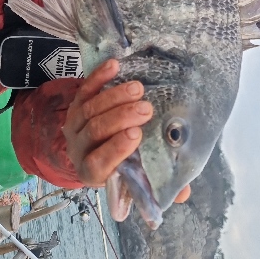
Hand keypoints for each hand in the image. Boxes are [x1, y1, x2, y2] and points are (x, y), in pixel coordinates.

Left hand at [63, 59, 151, 186]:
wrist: (88, 148)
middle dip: (120, 117)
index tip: (137, 134)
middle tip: (145, 109)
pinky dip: (99, 77)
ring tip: (138, 88)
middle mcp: (78, 148)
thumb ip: (156, 182)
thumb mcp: (132, 177)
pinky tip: (115, 66)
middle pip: (95, 130)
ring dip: (114, 97)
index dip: (116, 148)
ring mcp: (75, 123)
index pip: (99, 162)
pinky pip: (85, 88)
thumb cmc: (118, 162)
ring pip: (90, 108)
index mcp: (92, 171)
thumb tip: (184, 193)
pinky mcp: (76, 102)